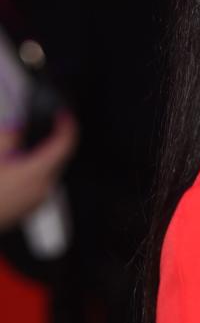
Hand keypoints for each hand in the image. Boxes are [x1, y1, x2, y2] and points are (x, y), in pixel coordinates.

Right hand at [0, 112, 76, 230]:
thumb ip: (9, 136)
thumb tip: (17, 124)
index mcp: (37, 172)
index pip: (65, 144)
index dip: (67, 126)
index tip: (64, 116)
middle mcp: (43, 187)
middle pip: (58, 157)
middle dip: (51, 140)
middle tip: (43, 128)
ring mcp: (37, 199)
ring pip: (48, 170)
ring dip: (39, 157)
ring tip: (16, 154)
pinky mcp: (30, 207)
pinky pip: (39, 183)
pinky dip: (32, 172)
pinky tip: (12, 171)